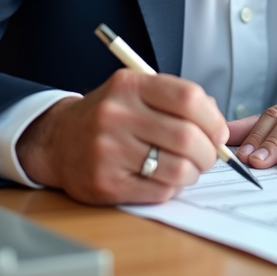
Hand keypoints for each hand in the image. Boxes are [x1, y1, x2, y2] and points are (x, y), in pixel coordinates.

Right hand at [15, 69, 227, 204]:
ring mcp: (108, 150)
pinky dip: (172, 187)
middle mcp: (116, 115)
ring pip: (177, 168)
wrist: (57, 140)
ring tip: (187, 168)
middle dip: (208, 152)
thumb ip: (177, 100)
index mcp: (129, 85)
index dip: (213, 119)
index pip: (188, 98)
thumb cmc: (108, 116)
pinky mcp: (105, 183)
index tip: (218, 132)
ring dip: (193, 172)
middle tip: (208, 156)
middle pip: (186, 136)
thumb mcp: (136, 92)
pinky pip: (159, 191)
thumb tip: (218, 126)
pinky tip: (164, 179)